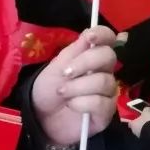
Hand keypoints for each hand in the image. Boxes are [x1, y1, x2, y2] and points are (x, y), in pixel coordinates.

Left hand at [30, 25, 119, 148]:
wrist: (40, 117)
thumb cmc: (48, 88)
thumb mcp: (56, 66)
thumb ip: (75, 51)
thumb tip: (90, 33)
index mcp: (92, 56)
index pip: (108, 39)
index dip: (103, 34)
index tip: (90, 37)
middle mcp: (104, 72)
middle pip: (109, 57)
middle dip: (86, 62)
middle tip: (66, 73)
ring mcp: (107, 93)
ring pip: (104, 82)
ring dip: (78, 86)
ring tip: (62, 92)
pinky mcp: (106, 113)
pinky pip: (101, 103)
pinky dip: (82, 102)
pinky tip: (72, 105)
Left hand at [125, 109, 149, 137]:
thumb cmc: (146, 122)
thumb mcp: (146, 113)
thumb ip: (146, 110)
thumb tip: (147, 108)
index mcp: (132, 124)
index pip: (130, 122)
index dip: (132, 120)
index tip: (136, 118)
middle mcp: (134, 131)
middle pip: (135, 127)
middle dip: (139, 124)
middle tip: (144, 121)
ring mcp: (139, 135)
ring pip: (140, 131)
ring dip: (144, 129)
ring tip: (149, 125)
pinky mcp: (145, 139)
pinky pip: (145, 134)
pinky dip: (148, 132)